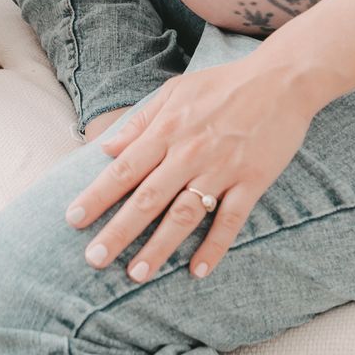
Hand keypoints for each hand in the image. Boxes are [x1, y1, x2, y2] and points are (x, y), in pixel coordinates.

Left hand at [63, 53, 315, 282]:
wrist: (282, 80)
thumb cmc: (223, 85)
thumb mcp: (175, 92)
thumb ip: (140, 122)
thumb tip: (105, 148)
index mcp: (168, 130)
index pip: (124, 168)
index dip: (97, 195)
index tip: (72, 219)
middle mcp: (189, 153)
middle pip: (147, 198)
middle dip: (119, 230)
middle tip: (94, 258)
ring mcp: (221, 169)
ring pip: (184, 215)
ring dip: (159, 247)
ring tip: (136, 274)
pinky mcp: (251, 181)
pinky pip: (230, 221)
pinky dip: (214, 247)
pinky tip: (197, 271)